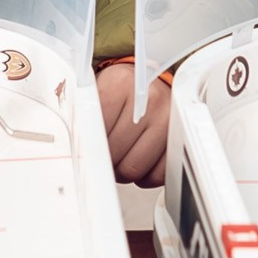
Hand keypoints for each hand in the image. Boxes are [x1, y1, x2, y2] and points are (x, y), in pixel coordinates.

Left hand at [98, 61, 169, 187]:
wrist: (151, 80)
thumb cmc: (121, 90)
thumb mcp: (100, 91)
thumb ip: (86, 115)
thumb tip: (77, 148)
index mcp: (121, 84)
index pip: (96, 130)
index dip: (89, 146)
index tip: (88, 148)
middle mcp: (149, 99)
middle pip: (115, 152)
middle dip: (106, 160)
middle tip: (105, 154)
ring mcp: (168, 119)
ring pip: (135, 168)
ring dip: (124, 171)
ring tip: (120, 159)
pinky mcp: (180, 138)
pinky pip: (158, 174)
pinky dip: (146, 177)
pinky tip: (139, 164)